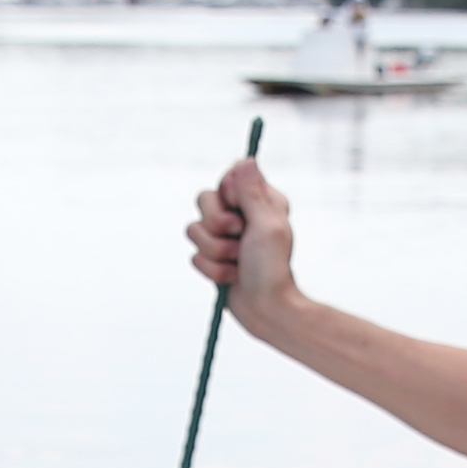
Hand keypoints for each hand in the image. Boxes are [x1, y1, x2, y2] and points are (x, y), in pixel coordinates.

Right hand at [184, 156, 296, 325]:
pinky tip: (232, 277)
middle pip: (204, 200)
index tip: (241, 213)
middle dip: (216, 224)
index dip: (227, 195)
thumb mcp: (266, 224)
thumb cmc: (272, 268)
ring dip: (216, 251)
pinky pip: (194, 255)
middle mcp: (242, 215)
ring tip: (237, 262)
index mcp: (260, 201)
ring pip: (194, 229)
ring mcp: (225, 237)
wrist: (266, 309)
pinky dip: (212, 269)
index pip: (227, 178)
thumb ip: (252, 192)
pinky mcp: (213, 258)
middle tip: (239, 237)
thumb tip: (247, 158)